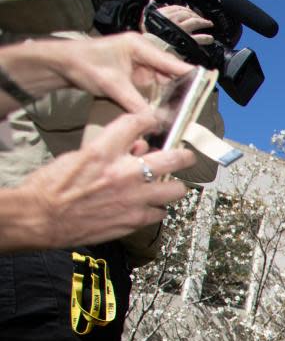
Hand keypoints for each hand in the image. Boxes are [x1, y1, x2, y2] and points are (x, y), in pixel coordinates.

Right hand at [16, 111, 195, 248]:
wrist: (41, 217)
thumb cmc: (53, 186)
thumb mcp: (79, 156)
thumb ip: (111, 150)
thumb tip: (137, 148)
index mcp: (104, 150)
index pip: (137, 122)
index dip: (150, 120)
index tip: (155, 122)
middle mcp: (124, 172)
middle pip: (173, 158)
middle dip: (184, 156)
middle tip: (187, 156)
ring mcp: (133, 198)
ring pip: (175, 190)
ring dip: (173, 187)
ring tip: (168, 186)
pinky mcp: (134, 220)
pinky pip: (160, 213)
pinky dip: (157, 209)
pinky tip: (149, 206)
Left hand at [51, 32, 193, 113]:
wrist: (63, 64)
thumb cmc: (84, 64)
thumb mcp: (112, 86)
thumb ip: (136, 105)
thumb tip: (155, 122)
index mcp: (139, 47)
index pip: (172, 62)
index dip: (191, 75)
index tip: (206, 87)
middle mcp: (143, 55)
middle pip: (172, 74)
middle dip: (184, 90)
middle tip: (196, 107)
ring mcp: (140, 65)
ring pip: (165, 83)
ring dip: (173, 97)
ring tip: (186, 112)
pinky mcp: (136, 76)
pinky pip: (155, 89)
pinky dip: (162, 100)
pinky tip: (168, 112)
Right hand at [146, 3, 214, 45]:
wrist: (153, 51)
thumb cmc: (149, 39)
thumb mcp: (145, 22)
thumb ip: (150, 12)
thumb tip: (152, 2)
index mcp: (164, 14)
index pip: (177, 7)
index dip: (185, 8)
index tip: (189, 10)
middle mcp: (175, 20)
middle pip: (188, 13)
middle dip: (196, 14)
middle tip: (202, 17)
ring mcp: (183, 30)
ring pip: (196, 23)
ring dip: (203, 23)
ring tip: (208, 24)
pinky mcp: (188, 40)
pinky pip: (200, 38)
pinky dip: (206, 38)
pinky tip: (210, 39)